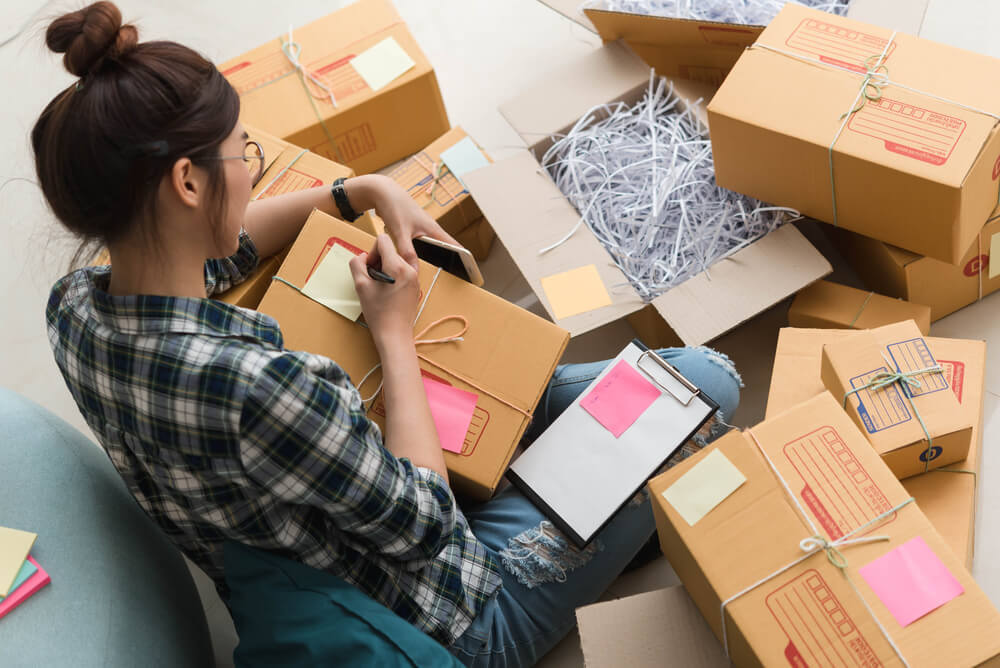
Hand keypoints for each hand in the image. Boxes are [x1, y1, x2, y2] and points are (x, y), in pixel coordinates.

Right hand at [349, 234, 419, 348]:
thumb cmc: (379, 313)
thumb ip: (357, 264)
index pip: (383, 240)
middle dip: (379, 261)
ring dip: (386, 269)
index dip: (371, 252)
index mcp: (397, 267)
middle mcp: (410, 269)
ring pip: (397, 261)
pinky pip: (403, 271)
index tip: (370, 268)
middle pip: (390, 251)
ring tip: (380, 287)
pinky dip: (393, 276)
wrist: (395, 334)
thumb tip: (362, 257)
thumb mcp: (361, 286)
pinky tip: (387, 290)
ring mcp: (415, 278)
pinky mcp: (416, 286)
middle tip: (373, 280)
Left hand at [368, 176, 460, 266]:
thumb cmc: (395, 207)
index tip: (471, 271)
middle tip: (457, 275)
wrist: (383, 192)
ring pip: (433, 245)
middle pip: (446, 247)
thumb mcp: (401, 233)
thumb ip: (407, 252)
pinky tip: (418, 259)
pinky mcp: (414, 228)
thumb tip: (413, 271)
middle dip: (451, 261)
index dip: (464, 258)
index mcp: (433, 229)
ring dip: (436, 256)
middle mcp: (431, 228)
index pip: (454, 246)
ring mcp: (422, 228)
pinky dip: (423, 252)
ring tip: (441, 270)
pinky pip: (422, 243)